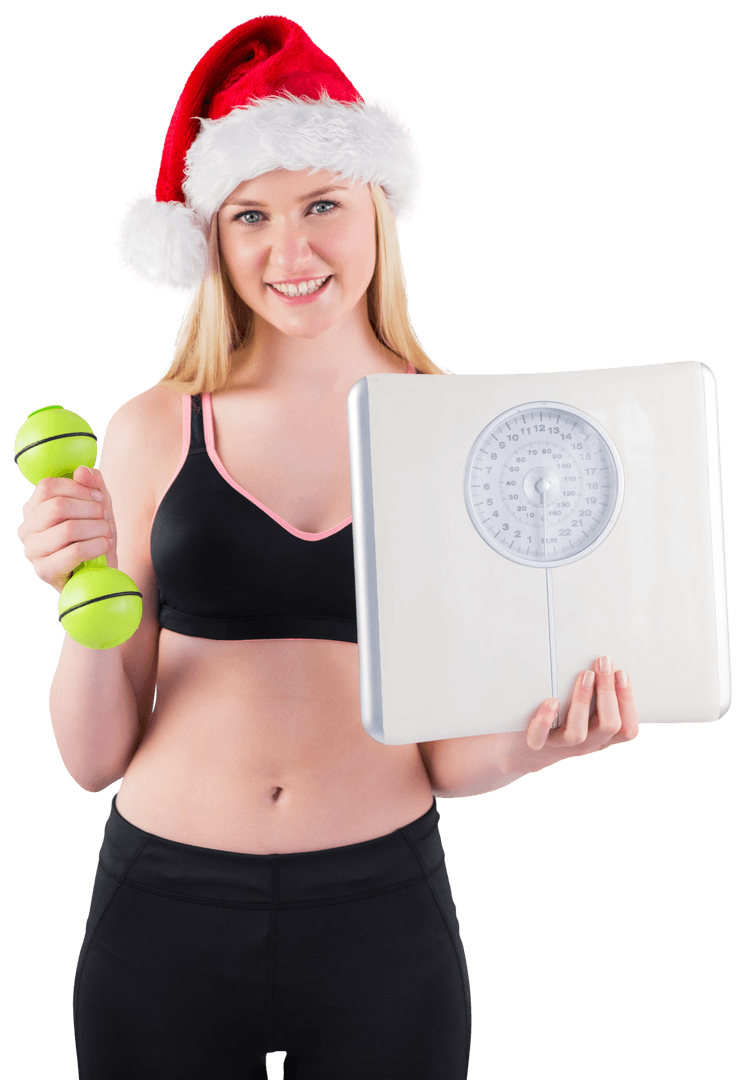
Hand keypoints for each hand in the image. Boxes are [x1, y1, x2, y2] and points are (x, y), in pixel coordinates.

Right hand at [17, 466, 117, 593]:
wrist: (99, 568)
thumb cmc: (93, 532)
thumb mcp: (96, 501)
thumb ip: (91, 481)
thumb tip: (81, 471)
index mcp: (33, 507)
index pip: (48, 486)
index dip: (79, 488)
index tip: (99, 498)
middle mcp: (26, 528)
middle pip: (58, 507)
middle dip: (91, 510)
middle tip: (106, 517)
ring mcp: (32, 551)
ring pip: (68, 529)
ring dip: (97, 528)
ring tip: (108, 532)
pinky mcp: (44, 571)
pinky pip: (74, 553)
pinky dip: (96, 546)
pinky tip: (106, 544)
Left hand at [525, 655, 638, 756]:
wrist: (526, 749)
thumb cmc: (562, 720)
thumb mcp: (586, 712)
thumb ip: (598, 695)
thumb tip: (608, 662)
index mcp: (602, 736)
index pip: (627, 729)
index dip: (628, 702)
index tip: (622, 673)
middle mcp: (586, 743)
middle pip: (609, 725)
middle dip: (609, 691)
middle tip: (604, 663)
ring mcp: (562, 745)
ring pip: (577, 732)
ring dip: (582, 700)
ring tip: (585, 675)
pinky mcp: (537, 743)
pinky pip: (539, 738)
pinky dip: (545, 719)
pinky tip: (551, 701)